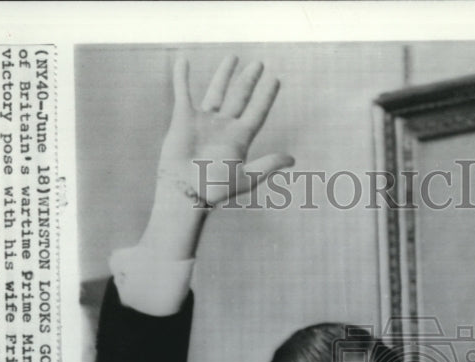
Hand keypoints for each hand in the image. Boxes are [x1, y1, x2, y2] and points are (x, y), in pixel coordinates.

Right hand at [158, 54, 294, 206]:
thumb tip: (293, 159)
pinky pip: (182, 92)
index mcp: (240, 138)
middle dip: (249, 81)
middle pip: (240, 97)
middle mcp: (224, 127)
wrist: (185, 190)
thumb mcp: (247, 177)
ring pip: (217, 91)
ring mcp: (204, 121)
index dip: (267, 96)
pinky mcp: (183, 117)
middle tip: (259, 64)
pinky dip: (181, 77)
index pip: (258, 112)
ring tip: (233, 57)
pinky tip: (183, 61)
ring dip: (224, 74)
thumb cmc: (215, 188)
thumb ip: (269, 165)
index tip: (276, 80)